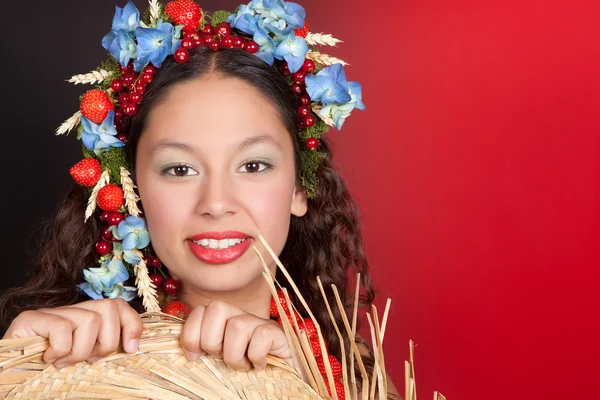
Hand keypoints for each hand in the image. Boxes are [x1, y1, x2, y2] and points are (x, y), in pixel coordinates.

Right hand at [2, 298, 142, 367]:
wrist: (10, 379)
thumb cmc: (49, 374)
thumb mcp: (85, 361)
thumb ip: (104, 349)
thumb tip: (133, 347)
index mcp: (86, 318)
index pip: (119, 305)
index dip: (132, 324)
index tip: (131, 349)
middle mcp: (71, 310)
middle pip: (109, 308)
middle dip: (107, 341)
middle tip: (90, 360)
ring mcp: (50, 312)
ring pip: (89, 320)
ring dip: (81, 350)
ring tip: (66, 362)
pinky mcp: (31, 318)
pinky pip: (63, 328)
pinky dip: (61, 350)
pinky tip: (49, 359)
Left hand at [180, 300, 290, 371]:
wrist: (284, 378)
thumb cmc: (248, 370)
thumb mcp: (222, 359)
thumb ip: (207, 349)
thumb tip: (187, 354)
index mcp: (224, 320)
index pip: (200, 310)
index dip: (191, 333)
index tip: (194, 357)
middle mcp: (241, 315)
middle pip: (217, 307)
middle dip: (212, 339)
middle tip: (221, 358)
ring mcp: (260, 322)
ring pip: (237, 325)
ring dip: (234, 354)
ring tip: (242, 366)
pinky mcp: (278, 333)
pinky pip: (260, 336)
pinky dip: (256, 356)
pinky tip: (259, 365)